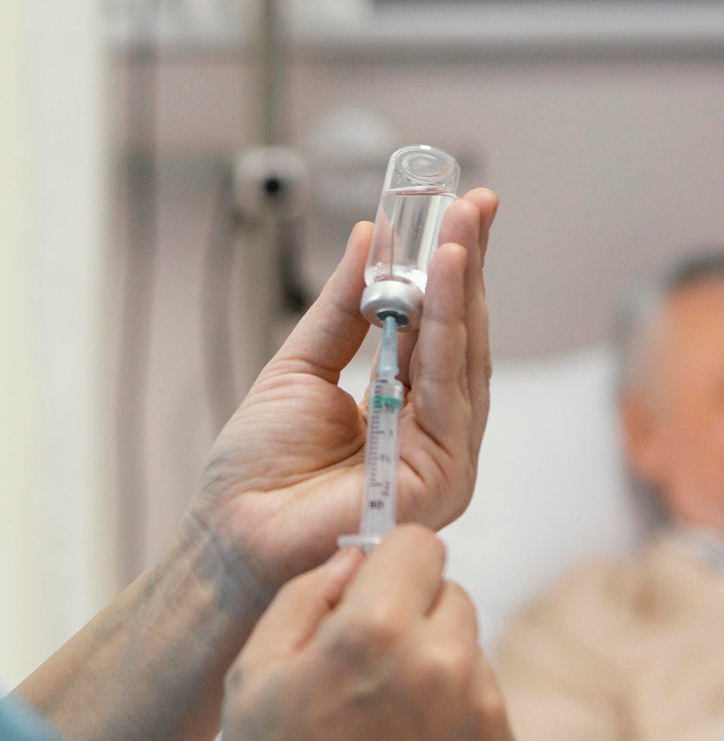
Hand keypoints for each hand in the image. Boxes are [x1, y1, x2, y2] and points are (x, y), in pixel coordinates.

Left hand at [185, 189, 496, 599]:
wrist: (234, 534)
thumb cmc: (260, 467)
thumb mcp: (303, 364)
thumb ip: (345, 306)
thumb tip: (371, 237)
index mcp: (405, 404)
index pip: (439, 327)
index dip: (452, 269)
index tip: (461, 210)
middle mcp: (434, 427)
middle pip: (463, 336)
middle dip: (468, 266)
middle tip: (473, 206)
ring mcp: (446, 454)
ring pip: (464, 356)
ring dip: (463, 288)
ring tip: (459, 230)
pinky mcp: (445, 475)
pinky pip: (450, 389)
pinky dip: (449, 329)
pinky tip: (445, 279)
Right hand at [213, 527, 516, 740]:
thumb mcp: (253, 673)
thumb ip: (307, 591)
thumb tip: (354, 555)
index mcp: (378, 629)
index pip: (419, 542)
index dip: (389, 560)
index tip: (369, 589)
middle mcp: (443, 660)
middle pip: (449, 588)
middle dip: (411, 608)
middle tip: (366, 662)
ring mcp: (481, 708)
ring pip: (467, 642)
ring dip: (434, 657)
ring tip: (382, 718)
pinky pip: (482, 693)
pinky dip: (453, 706)